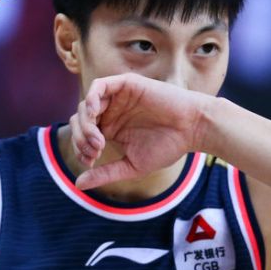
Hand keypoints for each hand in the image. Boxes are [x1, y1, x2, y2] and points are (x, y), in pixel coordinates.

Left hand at [70, 73, 211, 189]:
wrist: (192, 129)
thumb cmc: (167, 147)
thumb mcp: (131, 165)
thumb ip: (105, 173)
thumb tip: (78, 185)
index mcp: (109, 129)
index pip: (81, 135)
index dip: (79, 148)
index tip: (92, 161)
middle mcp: (110, 112)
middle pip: (79, 120)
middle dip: (80, 137)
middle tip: (95, 151)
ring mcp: (117, 97)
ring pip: (86, 104)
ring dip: (85, 122)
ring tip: (96, 139)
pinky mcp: (126, 84)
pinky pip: (99, 86)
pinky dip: (91, 97)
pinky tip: (94, 112)